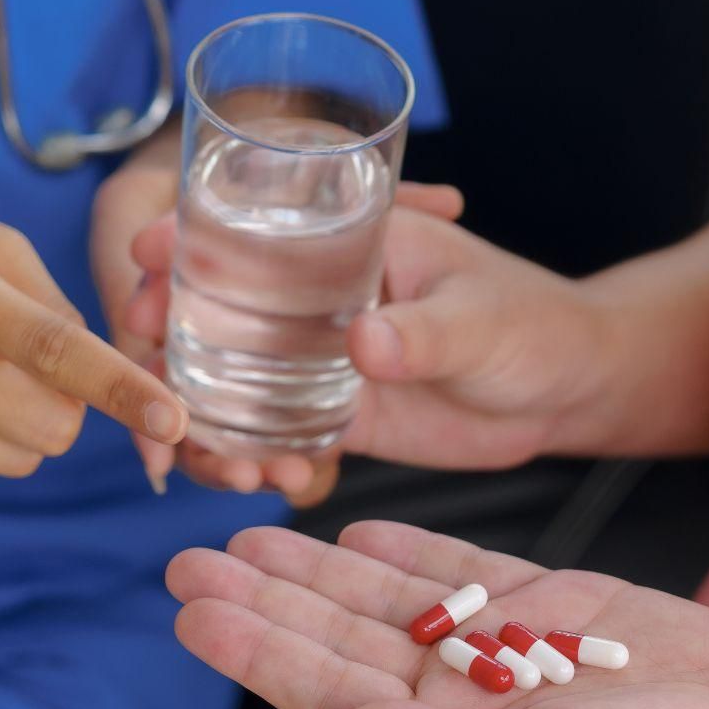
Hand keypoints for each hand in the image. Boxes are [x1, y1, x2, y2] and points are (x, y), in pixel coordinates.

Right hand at [124, 188, 611, 500]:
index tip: (140, 260)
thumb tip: (364, 344)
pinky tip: (256, 482)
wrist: (567, 390)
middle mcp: (316, 294)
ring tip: (205, 458)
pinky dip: (247, 455)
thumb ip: (426, 332)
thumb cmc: (536, 326)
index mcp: (346, 241)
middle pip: (212, 304)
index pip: (248, 226)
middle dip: (163, 340)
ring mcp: (318, 355)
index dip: (184, 235)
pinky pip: (267, 430)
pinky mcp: (333, 411)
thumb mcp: (484, 320)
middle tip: (148, 384)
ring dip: (199, 411)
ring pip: (228, 374)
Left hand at [166, 521, 708, 708]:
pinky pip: (461, 567)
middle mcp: (461, 698)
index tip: (194, 613)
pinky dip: (408, 545)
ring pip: (387, 596)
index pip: (329, 693)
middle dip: (264, 599)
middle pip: (339, 638)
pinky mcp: (553, 604)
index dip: (258, 651)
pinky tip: (354, 527)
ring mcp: (503, 648)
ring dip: (316, 567)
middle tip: (185, 561)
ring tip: (248, 531)